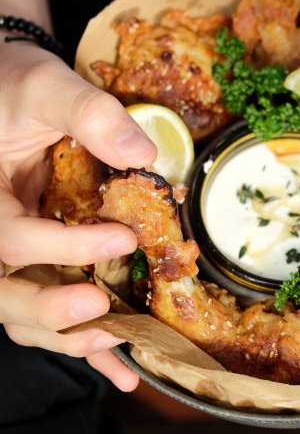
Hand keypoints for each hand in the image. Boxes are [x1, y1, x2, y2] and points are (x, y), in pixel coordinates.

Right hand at [0, 38, 156, 390]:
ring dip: (67, 335)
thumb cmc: (16, 85)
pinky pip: (45, 297)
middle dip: (50, 312)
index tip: (123, 237)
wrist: (9, 89)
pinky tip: (114, 358)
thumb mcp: (48, 88)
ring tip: (118, 347)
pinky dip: (76, 333)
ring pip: (21, 310)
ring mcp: (9, 248)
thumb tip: (142, 155)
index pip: (9, 240)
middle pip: (2, 293)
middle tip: (101, 312)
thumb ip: (89, 114)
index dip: (63, 247)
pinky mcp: (32, 253)